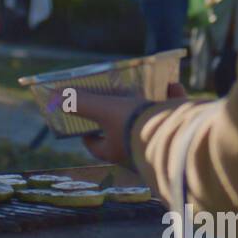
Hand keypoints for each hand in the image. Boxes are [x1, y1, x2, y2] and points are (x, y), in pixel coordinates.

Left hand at [70, 83, 187, 164]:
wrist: (181, 135)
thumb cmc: (135, 125)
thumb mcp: (105, 110)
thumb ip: (81, 103)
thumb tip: (55, 96)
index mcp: (116, 151)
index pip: (96, 146)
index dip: (88, 134)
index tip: (84, 122)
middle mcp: (139, 152)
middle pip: (125, 133)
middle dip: (122, 114)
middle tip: (118, 97)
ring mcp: (162, 142)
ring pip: (152, 122)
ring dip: (149, 104)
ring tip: (146, 89)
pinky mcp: (183, 132)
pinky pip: (176, 114)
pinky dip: (173, 98)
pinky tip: (172, 85)